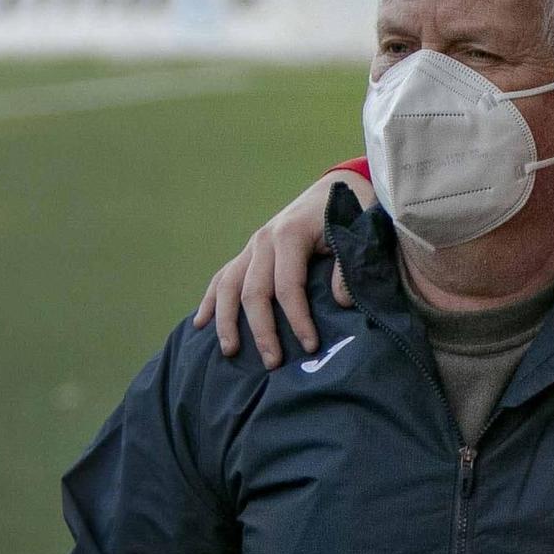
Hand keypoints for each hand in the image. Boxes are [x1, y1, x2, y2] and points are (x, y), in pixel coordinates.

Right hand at [191, 171, 374, 368]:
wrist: (336, 190)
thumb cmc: (348, 217)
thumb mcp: (354, 237)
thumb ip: (346, 267)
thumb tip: (341, 301)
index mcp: (289, 236)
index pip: (287, 287)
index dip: (297, 319)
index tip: (309, 346)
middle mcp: (264, 240)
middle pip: (253, 291)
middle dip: (262, 330)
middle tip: (272, 363)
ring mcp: (252, 246)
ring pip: (228, 285)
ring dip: (226, 320)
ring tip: (230, 351)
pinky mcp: (249, 253)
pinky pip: (223, 277)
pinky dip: (210, 301)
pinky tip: (200, 324)